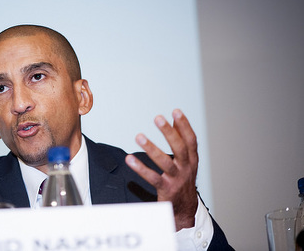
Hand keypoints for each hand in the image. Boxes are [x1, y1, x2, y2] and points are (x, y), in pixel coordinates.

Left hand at [125, 109, 198, 230]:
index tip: (176, 111)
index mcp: (192, 160)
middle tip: (158, 118)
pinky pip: (152, 177)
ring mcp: (177, 179)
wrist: (185, 209)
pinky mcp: (166, 189)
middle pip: (180, 148)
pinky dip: (140, 168)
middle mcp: (186, 168)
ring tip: (139, 136)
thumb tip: (174, 119)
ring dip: (151, 148)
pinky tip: (129, 159)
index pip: (191, 140)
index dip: (184, 125)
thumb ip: (180, 140)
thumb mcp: (186, 160)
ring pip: (165, 162)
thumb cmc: (183, 180)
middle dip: (169, 132)